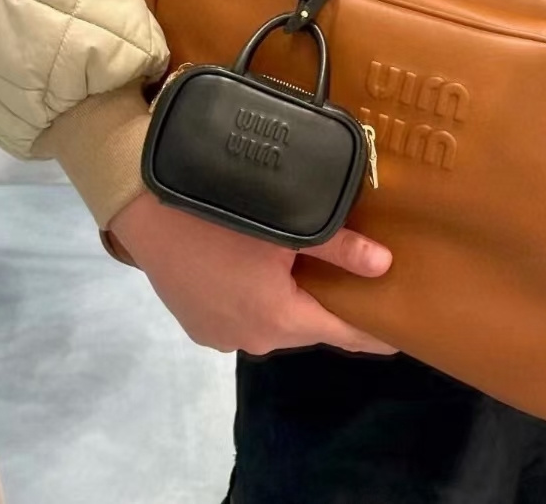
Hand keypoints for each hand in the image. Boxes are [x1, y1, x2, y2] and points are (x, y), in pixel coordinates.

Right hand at [108, 191, 395, 355]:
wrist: (145, 206)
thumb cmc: (222, 213)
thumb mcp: (286, 226)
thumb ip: (338, 249)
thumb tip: (384, 265)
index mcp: (277, 320)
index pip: (342, 333)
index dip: (372, 333)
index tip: (400, 336)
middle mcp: (249, 338)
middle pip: (306, 324)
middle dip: (330, 304)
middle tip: (356, 281)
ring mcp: (217, 333)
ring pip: (273, 318)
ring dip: (291, 298)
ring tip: (311, 268)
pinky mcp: (196, 320)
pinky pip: (242, 313)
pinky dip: (260, 297)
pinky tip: (264, 270)